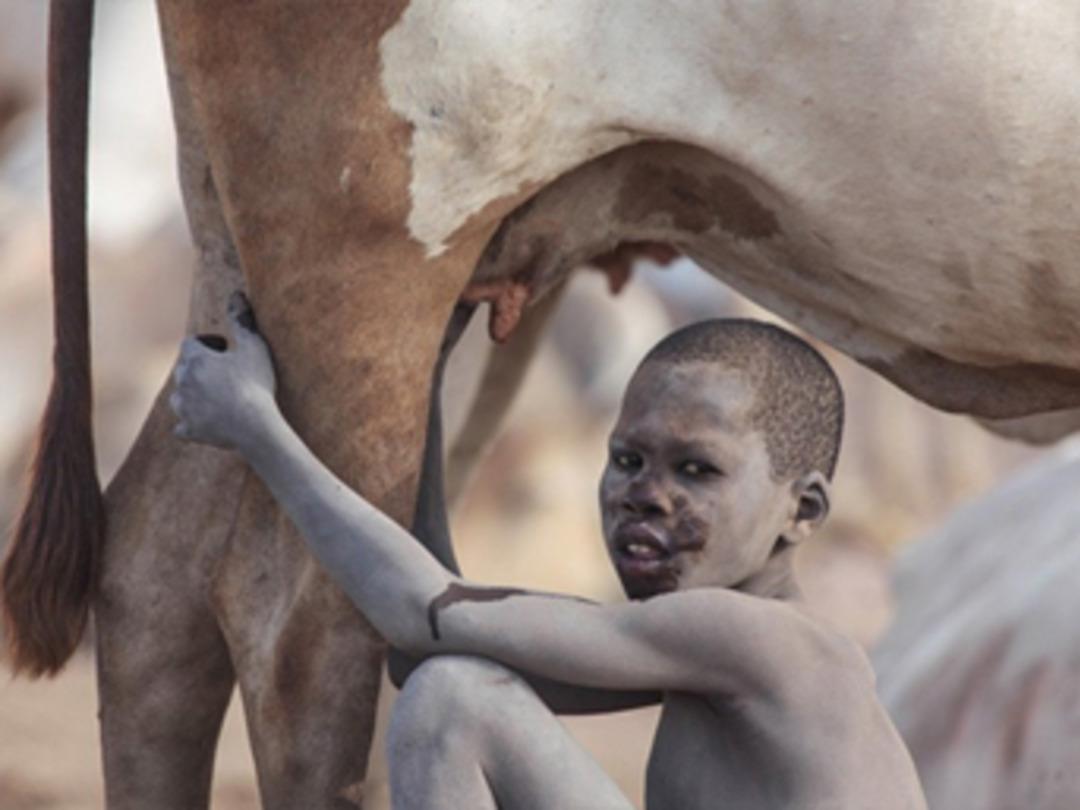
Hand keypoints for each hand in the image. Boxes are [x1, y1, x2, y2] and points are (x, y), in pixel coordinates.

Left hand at [170, 291, 278, 450]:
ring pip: (180, 397)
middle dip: (200, 369)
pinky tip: (205, 423)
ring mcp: (183, 408)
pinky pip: (182, 426)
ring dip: (192, 395)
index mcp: (195, 359)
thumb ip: (242, 320)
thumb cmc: (256, 384)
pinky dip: (191, 423)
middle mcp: (182, 382)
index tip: (226, 351)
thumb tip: (236, 294)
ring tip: (216, 398)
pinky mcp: (188, 431)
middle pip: (184, 370)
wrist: (255, 427)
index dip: (207, 345)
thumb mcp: (254, 347)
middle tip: (226, 374)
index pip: (190, 344)